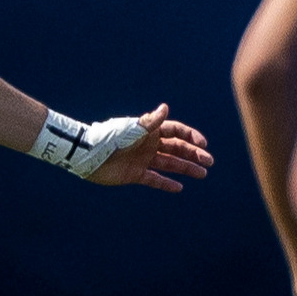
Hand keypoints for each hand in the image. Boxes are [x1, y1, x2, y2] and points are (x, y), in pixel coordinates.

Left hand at [85, 104, 213, 191]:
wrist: (87, 155)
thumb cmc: (109, 138)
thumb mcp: (131, 129)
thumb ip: (150, 122)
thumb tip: (165, 107)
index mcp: (149, 132)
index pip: (176, 131)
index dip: (191, 136)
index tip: (203, 145)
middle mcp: (148, 145)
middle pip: (177, 148)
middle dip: (194, 154)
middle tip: (209, 162)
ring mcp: (143, 160)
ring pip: (169, 164)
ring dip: (186, 168)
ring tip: (202, 174)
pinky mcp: (135, 174)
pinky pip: (155, 180)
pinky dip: (166, 184)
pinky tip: (180, 187)